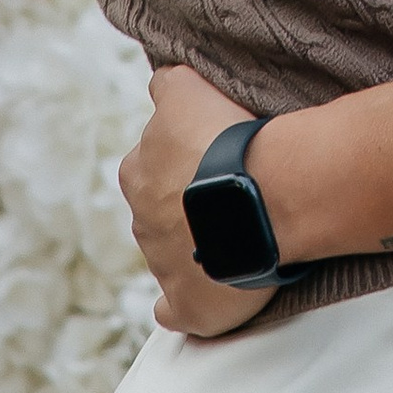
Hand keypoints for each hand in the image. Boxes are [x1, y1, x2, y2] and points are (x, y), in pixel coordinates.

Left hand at [120, 64, 276, 338]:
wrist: (256, 200)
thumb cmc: (227, 143)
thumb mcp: (187, 91)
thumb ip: (168, 86)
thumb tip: (160, 83)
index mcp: (136, 173)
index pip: (149, 162)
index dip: (183, 159)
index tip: (212, 156)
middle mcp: (141, 219)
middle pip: (158, 210)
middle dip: (184, 204)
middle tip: (227, 194)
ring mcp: (162, 265)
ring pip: (170, 254)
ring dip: (195, 246)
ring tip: (238, 234)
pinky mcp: (186, 304)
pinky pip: (173, 310)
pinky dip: (180, 306)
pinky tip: (200, 297)